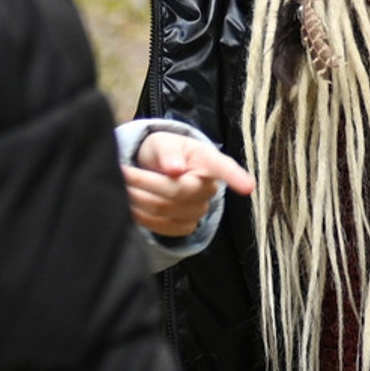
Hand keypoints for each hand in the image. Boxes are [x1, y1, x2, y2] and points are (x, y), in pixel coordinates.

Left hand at [123, 131, 254, 239]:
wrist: (161, 171)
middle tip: (122, 171)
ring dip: (136, 199)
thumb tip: (175, 168)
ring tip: (121, 185)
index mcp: (209, 162)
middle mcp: (209, 189)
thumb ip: (169, 152)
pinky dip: (141, 216)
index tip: (248, 187)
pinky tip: (129, 204)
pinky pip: (161, 227)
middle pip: (175, 192)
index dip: (236, 178)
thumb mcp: (165, 143)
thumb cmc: (167, 152)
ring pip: (164, 211)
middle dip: (143, 182)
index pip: (224, 169)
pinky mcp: (186, 227)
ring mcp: (199, 211)